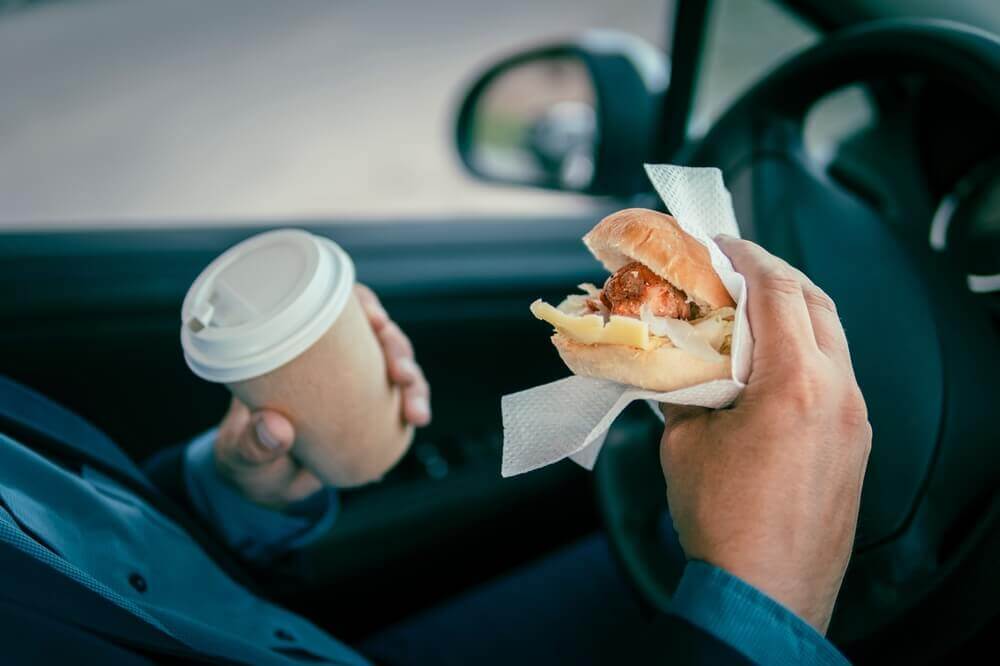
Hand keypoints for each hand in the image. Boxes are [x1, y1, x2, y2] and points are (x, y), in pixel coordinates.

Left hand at [213, 284, 430, 508]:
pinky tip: (416, 417)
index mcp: (293, 349)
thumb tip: (276, 428)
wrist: (264, 486)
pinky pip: (400, 398)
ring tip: (415, 411)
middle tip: (401, 374)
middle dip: (397, 348)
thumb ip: (252, 445)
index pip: (332, 306)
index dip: (361, 304)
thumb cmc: (246, 459)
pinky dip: (414, 404)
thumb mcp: (241, 454)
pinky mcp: (370, 409)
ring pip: (396, 365)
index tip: (376, 319)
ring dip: (413, 381)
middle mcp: (329, 359)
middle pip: (376, 333)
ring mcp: (354, 383)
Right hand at [659, 236, 870, 632]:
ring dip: (794, 312)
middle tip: (737, 267)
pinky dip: (805, 351)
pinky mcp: (856, 444)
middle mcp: (838, 392)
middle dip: (776, 276)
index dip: (748, 257)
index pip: (778, 292)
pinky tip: (772, 362)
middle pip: (816, 303)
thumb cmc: (721, 518)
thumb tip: (682, 364)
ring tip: (751, 309)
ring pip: (832, 338)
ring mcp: (855, 419)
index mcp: (794, 382)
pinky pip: (836, 375)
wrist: (764, 590)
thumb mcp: (684, 441)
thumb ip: (687, 388)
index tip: (722, 243)